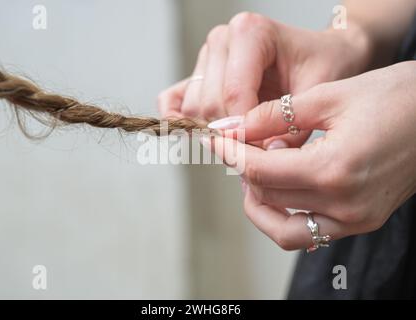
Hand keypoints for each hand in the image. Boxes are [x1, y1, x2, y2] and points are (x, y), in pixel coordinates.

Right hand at [158, 12, 372, 147]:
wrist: (318, 55)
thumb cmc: (320, 65)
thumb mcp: (319, 93)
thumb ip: (292, 127)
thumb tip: (265, 157)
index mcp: (250, 32)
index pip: (234, 92)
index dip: (245, 130)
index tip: (263, 154)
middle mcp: (222, 40)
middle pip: (210, 103)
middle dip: (232, 134)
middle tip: (258, 152)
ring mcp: (206, 56)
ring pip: (193, 108)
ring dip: (214, 132)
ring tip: (244, 142)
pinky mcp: (198, 74)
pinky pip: (172, 99)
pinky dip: (178, 120)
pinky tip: (195, 136)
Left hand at [203, 61, 415, 249]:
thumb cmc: (395, 97)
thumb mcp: (329, 96)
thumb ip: (275, 116)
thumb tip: (236, 128)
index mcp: (334, 169)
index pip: (260, 170)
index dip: (231, 153)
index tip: (216, 139)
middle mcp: (344, 204)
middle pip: (268, 197)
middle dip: (243, 172)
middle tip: (236, 148)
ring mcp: (355, 219)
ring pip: (283, 228)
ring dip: (260, 204)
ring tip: (254, 174)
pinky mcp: (361, 222)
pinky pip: (309, 234)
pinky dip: (285, 217)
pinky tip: (281, 191)